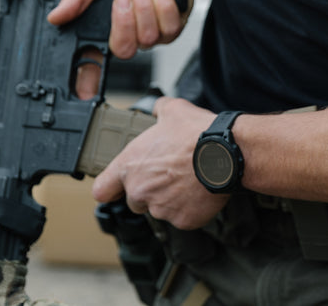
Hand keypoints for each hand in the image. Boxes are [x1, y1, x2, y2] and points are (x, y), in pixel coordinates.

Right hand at [47, 0, 194, 98]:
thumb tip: (56, 17)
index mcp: (102, 26)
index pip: (91, 61)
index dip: (86, 80)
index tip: (82, 93)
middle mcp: (126, 34)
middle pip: (122, 49)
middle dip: (124, 21)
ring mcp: (151, 34)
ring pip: (148, 37)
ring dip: (145, 6)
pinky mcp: (173, 27)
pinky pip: (169, 27)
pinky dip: (164, 4)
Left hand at [92, 97, 228, 229]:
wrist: (226, 153)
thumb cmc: (197, 133)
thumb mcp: (172, 109)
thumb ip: (157, 109)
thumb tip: (157, 107)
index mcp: (130, 165)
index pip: (102, 190)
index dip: (110, 188)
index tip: (114, 188)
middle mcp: (140, 190)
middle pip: (135, 200)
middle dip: (149, 191)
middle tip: (169, 175)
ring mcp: (161, 208)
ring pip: (160, 209)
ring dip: (170, 199)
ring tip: (188, 180)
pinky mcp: (182, 220)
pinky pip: (182, 217)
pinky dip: (190, 208)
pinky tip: (199, 191)